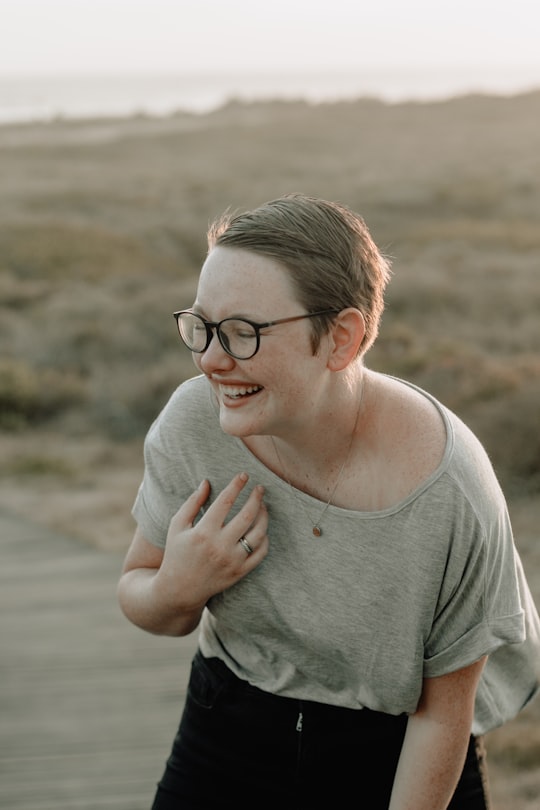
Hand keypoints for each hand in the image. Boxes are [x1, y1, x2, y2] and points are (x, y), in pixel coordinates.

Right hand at [157, 472, 267, 611]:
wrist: (179, 590)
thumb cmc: (177, 553)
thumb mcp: (177, 526)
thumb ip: (192, 503)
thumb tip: (207, 482)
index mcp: (203, 532)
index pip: (226, 501)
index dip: (237, 485)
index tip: (244, 475)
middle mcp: (220, 546)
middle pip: (247, 515)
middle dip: (256, 497)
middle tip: (260, 488)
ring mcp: (232, 561)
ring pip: (259, 533)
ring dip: (264, 515)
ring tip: (263, 505)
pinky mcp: (240, 572)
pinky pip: (261, 552)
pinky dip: (265, 538)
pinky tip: (261, 528)